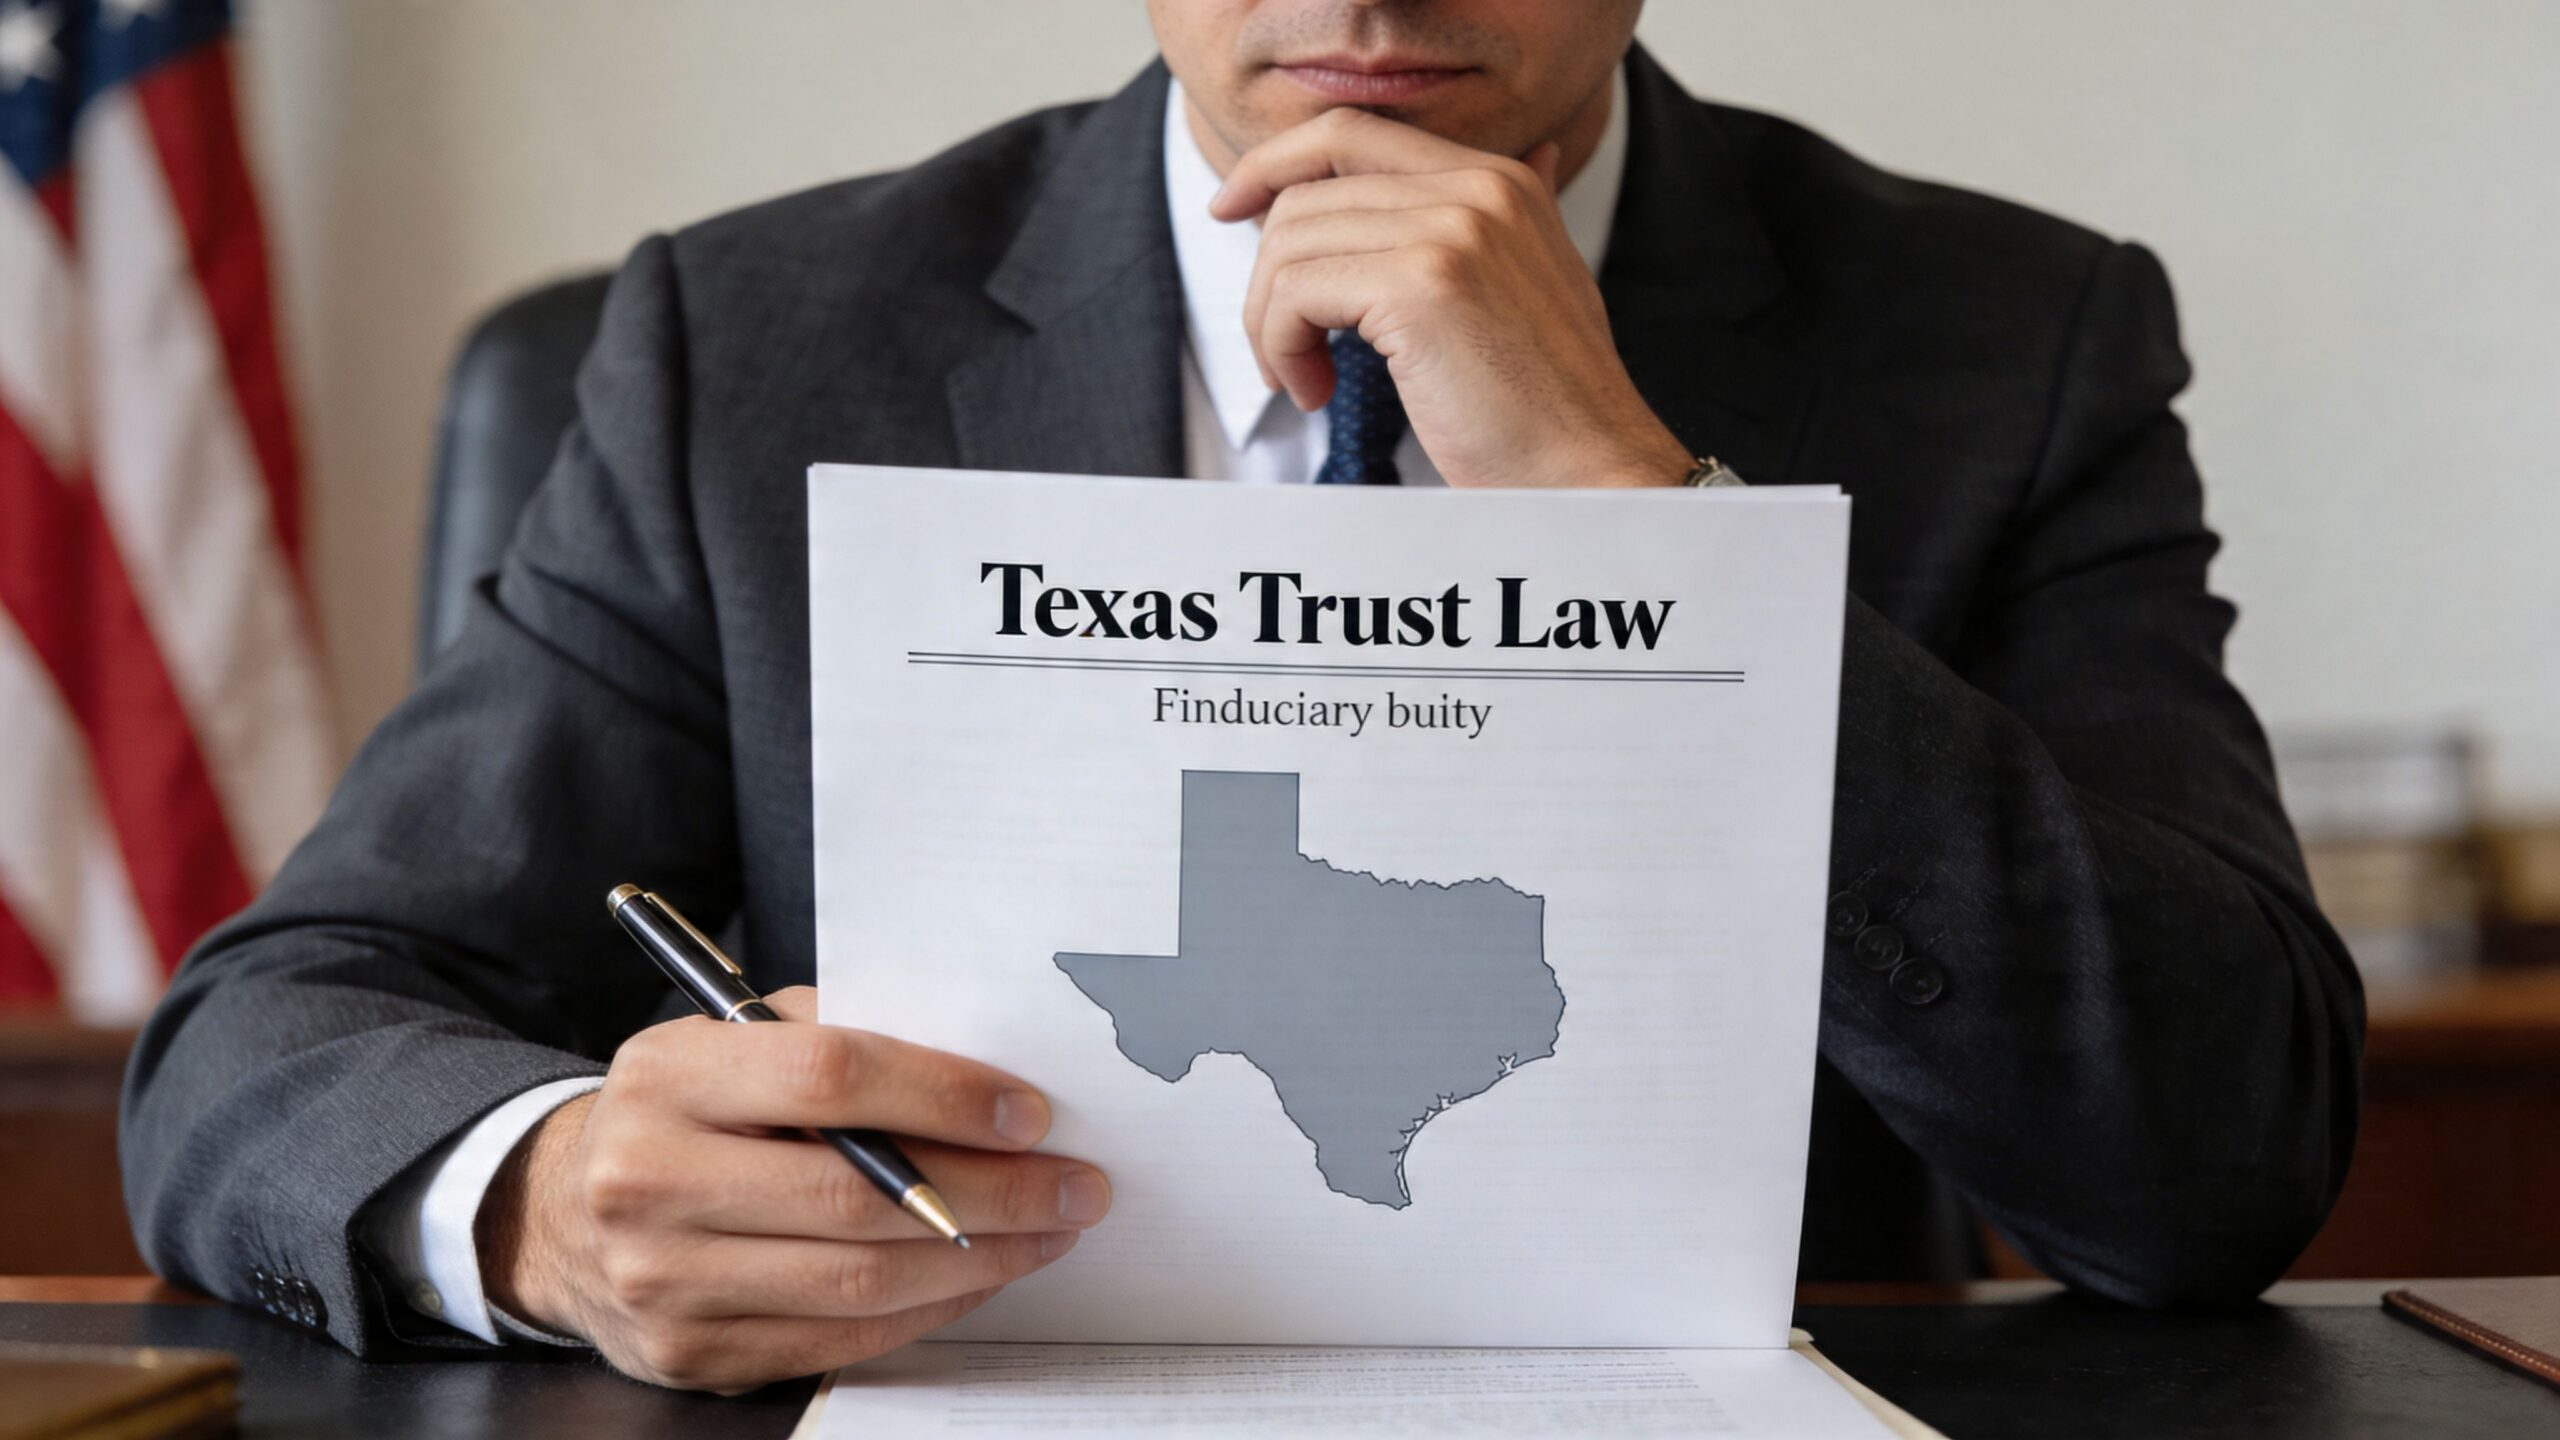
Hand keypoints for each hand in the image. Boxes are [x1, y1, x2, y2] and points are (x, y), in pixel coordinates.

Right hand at [477, 987, 1109, 1391]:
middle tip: (1076, 1184)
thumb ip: (835, 1036)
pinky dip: (928, 1310)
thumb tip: (981, 1062)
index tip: (1028, 1111)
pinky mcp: (690, 1354)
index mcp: (668, 1076)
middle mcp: (651, 1180)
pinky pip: (838, 1341)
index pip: (829, 1077)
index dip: (942, 1094)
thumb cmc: (685, 1111)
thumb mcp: (733, 1041)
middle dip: (992, 1191)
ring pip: (856, 1281)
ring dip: (979, 1260)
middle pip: (857, 1194)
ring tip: (1048, 1230)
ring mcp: (664, 1280)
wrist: (561, 1214)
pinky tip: (982, 1276)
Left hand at [1212, 107, 1691, 488]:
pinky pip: (1295, 292)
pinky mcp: (1423, 286)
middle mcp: (1477, 188)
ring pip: (1290, 242)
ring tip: (1305, 379)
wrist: (1591, 474)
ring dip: (1273, 322)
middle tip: (1278, 343)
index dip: (1274, 164)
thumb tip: (1525, 160)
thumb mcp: (1528, 288)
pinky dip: (1282, 346)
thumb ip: (1494, 225)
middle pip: (1307, 188)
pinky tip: (1317, 392)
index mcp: (1498, 180)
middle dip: (1267, 269)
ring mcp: (1452, 230)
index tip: (1230, 210)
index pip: (1349, 133)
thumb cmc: (1548, 408)